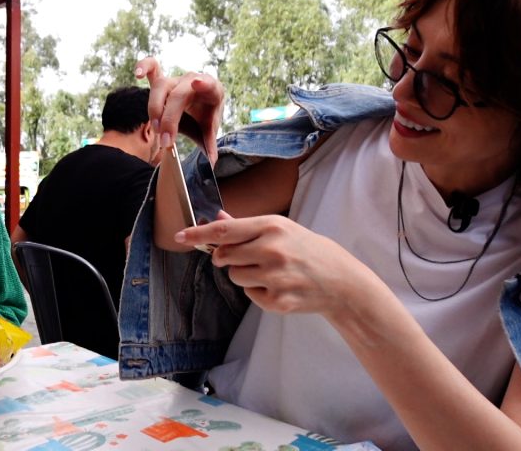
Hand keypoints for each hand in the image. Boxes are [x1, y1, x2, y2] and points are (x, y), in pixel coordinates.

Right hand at [135, 57, 223, 162]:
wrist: (201, 108)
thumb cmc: (205, 118)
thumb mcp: (208, 132)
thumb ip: (209, 146)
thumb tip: (212, 163)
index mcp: (212, 90)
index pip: (209, 85)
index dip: (204, 83)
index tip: (197, 84)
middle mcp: (192, 81)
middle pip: (178, 94)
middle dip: (169, 118)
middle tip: (166, 141)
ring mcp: (176, 80)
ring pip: (161, 86)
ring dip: (155, 108)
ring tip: (155, 128)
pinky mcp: (163, 81)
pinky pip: (153, 68)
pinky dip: (144, 67)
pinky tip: (138, 74)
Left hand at [174, 210, 376, 317]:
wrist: (341, 281)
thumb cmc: (308, 250)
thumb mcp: (282, 229)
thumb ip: (246, 226)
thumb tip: (216, 218)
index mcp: (272, 227)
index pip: (224, 231)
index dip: (198, 234)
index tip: (179, 236)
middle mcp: (272, 250)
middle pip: (224, 256)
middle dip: (227, 258)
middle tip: (248, 257)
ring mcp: (275, 277)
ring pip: (235, 277)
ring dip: (244, 274)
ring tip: (270, 271)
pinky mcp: (277, 301)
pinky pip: (249, 294)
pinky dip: (258, 291)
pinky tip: (279, 286)